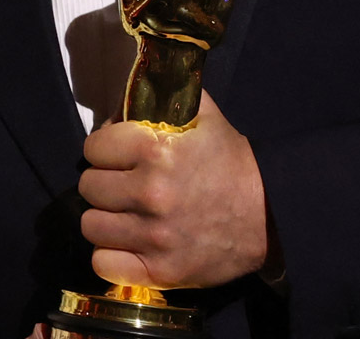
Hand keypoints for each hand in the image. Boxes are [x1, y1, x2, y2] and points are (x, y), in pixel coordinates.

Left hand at [78, 91, 267, 288]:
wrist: (271, 215)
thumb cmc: (232, 163)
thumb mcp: (203, 116)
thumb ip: (164, 94)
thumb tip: (126, 89)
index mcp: (154, 150)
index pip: (92, 148)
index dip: (104, 150)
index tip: (118, 156)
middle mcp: (149, 194)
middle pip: (88, 187)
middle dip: (104, 183)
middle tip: (123, 185)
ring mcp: (153, 236)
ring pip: (91, 226)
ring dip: (105, 219)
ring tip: (124, 215)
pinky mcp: (160, 271)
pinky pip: (104, 263)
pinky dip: (110, 256)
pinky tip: (126, 245)